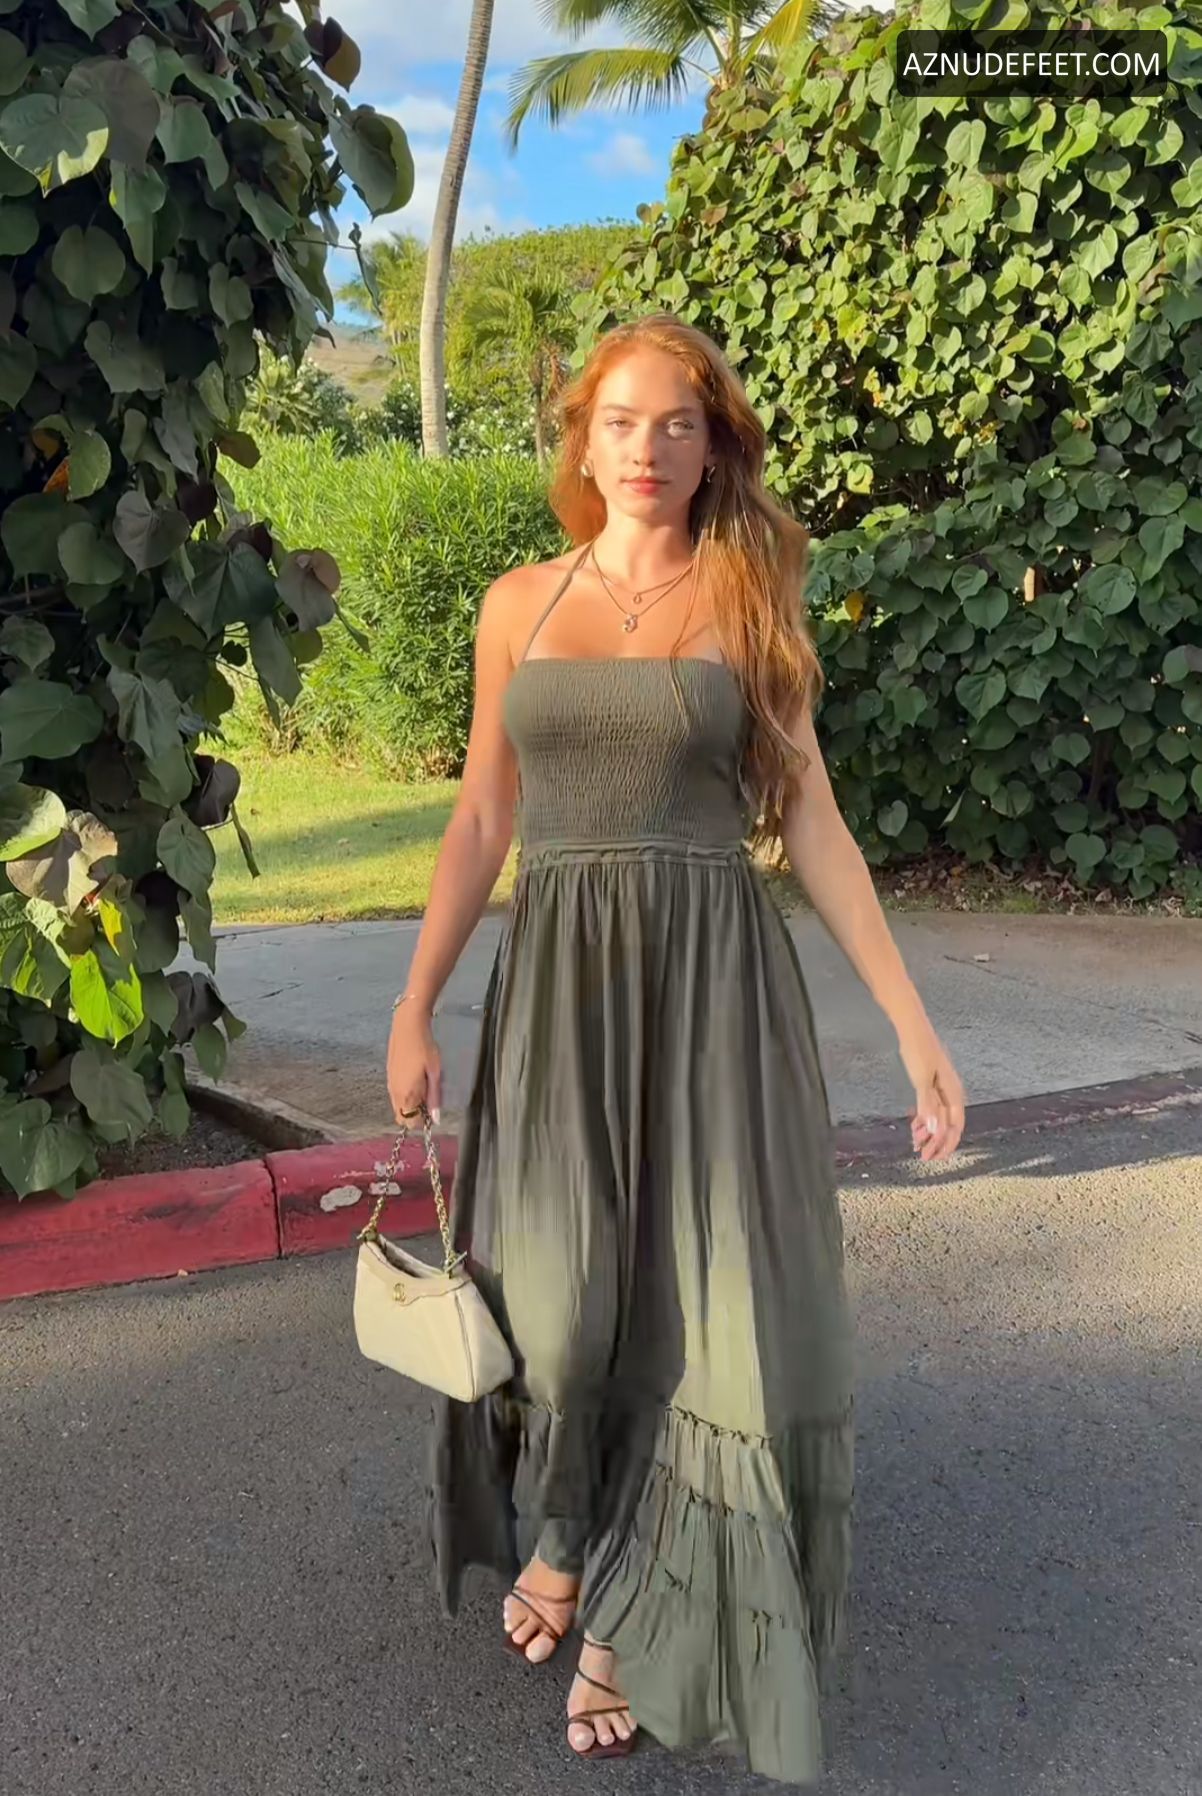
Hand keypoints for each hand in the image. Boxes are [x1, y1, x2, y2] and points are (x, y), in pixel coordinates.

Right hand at [386, 1000, 442, 1128]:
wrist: (407, 1026)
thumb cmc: (425, 1048)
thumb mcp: (435, 1073)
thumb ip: (434, 1097)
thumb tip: (435, 1118)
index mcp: (406, 1095)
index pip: (410, 1123)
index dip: (423, 1120)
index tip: (432, 1108)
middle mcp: (394, 1093)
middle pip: (401, 1118)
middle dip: (415, 1114)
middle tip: (428, 1098)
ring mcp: (390, 1084)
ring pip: (398, 1106)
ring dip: (410, 1104)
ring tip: (424, 1085)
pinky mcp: (388, 1075)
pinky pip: (396, 1095)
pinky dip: (405, 1094)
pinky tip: (415, 1077)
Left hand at [898, 1023, 964, 1161]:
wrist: (912, 1029)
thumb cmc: (919, 1051)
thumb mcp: (922, 1080)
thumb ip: (928, 1106)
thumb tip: (934, 1130)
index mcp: (954, 1092)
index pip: (955, 1126)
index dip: (946, 1144)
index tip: (933, 1157)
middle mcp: (951, 1092)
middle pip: (948, 1124)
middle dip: (936, 1142)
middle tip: (922, 1155)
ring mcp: (942, 1088)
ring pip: (939, 1117)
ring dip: (929, 1132)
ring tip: (915, 1142)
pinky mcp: (932, 1083)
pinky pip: (932, 1108)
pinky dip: (924, 1119)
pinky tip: (915, 1125)